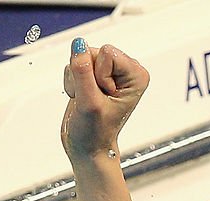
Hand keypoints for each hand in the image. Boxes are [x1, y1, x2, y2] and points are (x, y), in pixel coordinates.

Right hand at [61, 39, 148, 162]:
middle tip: (95, 99)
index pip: (107, 53)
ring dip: (78, 80)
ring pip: (80, 56)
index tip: (105, 97)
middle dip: (87, 77)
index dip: (100, 76)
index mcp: (136, 75)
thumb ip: (82, 71)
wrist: (88, 147)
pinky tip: (82, 97)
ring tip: (88, 99)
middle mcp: (125, 69)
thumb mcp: (89, 102)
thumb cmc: (95, 133)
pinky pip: (73, 63)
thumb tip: (78, 45)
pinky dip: (73, 82)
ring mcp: (108, 70)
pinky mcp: (93, 73)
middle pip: (93, 51)